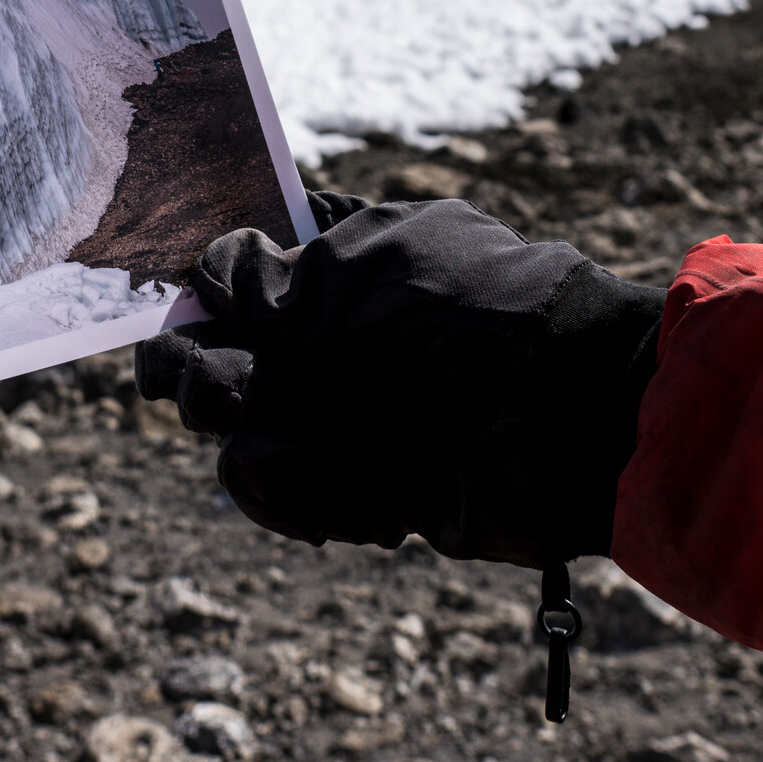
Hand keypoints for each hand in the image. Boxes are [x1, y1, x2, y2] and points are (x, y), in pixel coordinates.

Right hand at [136, 199, 663, 566]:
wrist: (577, 410)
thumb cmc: (480, 310)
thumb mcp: (373, 265)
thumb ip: (279, 277)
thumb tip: (206, 280)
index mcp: (338, 269)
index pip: (236, 277)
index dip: (197, 293)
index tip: (185, 306)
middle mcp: (331, 341)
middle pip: (212, 356)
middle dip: (192, 371)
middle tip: (212, 386)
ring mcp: (343, 416)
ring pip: (235, 431)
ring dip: (245, 435)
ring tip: (285, 437)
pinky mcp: (360, 489)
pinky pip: (282, 495)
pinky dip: (285, 495)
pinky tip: (322, 490)